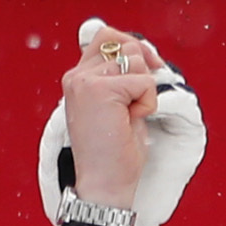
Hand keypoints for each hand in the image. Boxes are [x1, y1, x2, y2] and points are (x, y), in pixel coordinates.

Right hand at [38, 19, 204, 225]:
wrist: (103, 187)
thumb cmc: (115, 155)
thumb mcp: (118, 107)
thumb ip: (122, 77)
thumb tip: (143, 49)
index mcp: (77, 79)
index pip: (107, 37)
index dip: (133, 49)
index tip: (148, 72)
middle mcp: (76, 77)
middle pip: (126, 44)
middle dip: (143, 71)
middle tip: (136, 105)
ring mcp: (85, 82)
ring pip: (136, 60)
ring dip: (144, 90)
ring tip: (129, 117)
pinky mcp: (99, 90)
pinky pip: (143, 81)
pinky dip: (147, 103)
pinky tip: (131, 122)